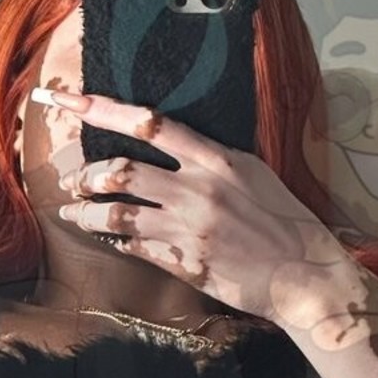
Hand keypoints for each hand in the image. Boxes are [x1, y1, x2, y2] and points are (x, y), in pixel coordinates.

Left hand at [40, 88, 349, 324]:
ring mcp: (189, 229)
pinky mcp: (185, 263)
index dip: (103, 110)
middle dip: (85, 176)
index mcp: (217, 160)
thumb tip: (174, 146)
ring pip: (115, 214)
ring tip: (73, 214)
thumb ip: (212, 159)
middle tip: (72, 181)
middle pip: (120, 171)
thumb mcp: (253, 174)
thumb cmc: (285, 221)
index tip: (70, 102)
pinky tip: (114, 242)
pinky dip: (117, 243)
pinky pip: (134, 248)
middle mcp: (199, 190)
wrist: (307, 275)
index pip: (150, 124)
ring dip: (85, 214)